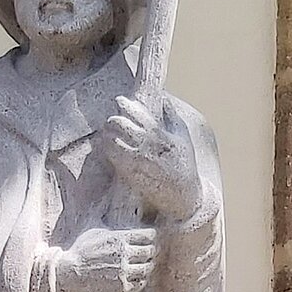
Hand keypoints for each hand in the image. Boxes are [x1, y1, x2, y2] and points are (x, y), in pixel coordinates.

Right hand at [55, 227, 156, 291]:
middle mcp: (124, 254)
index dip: (150, 237)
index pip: (148, 235)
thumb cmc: (79, 253)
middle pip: (150, 251)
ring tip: (143, 266)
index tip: (150, 239)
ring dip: (146, 266)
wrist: (68, 277)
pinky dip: (140, 280)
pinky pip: (140, 283)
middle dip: (151, 251)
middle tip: (149, 253)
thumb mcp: (93, 233)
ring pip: (147, 268)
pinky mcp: (122, 287)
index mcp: (118, 238)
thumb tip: (116, 215)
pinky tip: (135, 277)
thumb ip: (110, 227)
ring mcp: (124, 271)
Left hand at [104, 96, 201, 219]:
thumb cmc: (184, 163)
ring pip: (111, 137)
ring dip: (107, 133)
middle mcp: (147, 144)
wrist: (183, 195)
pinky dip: (107, 147)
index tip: (120, 101)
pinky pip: (110, 154)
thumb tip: (163, 96)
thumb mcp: (183, 136)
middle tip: (113, 121)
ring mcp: (136, 159)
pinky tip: (109, 147)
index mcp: (160, 133)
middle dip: (114, 119)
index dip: (125, 104)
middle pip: (119, 123)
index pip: (137, 112)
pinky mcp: (128, 172)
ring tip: (109, 133)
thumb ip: (172, 115)